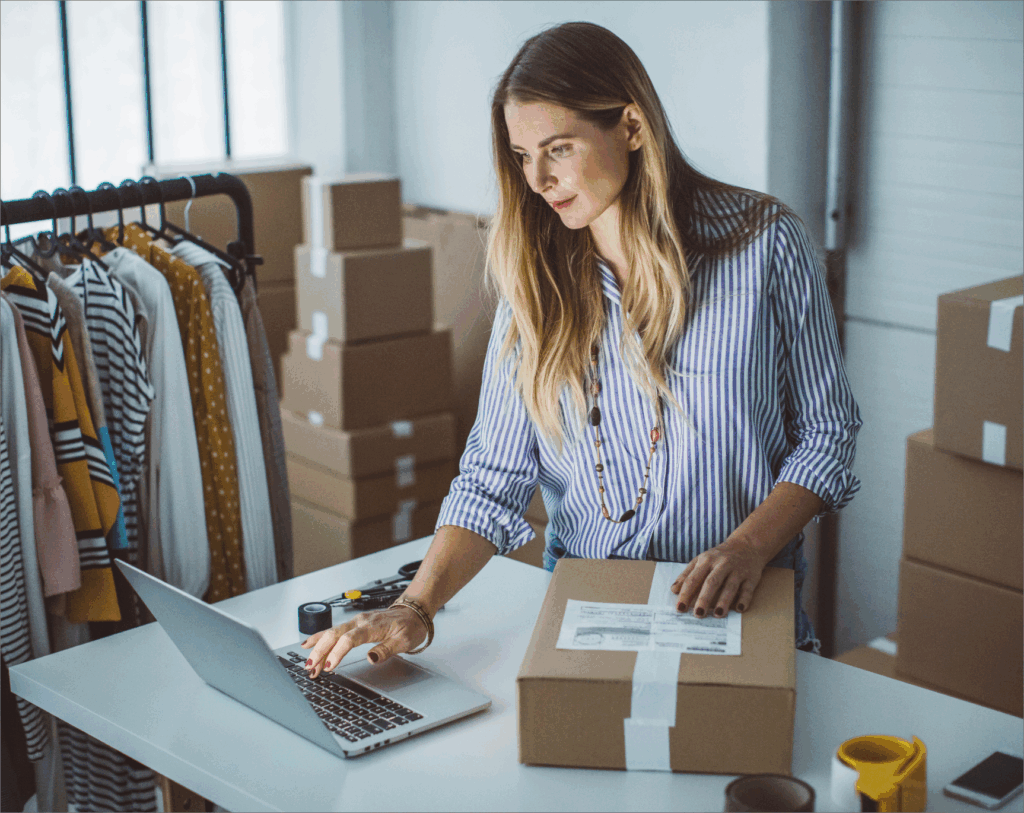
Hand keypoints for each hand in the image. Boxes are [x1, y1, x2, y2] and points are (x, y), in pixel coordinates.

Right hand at [300, 605, 429, 677]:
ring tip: (308, 664)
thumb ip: (386, 650)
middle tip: (311, 668)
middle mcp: (360, 621)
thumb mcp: (404, 641)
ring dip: (318, 648)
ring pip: (331, 633)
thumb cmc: (410, 626)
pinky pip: (334, 630)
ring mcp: (356, 621)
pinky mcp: (354, 624)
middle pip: (334, 635)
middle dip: (320, 651)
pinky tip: (309, 644)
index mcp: (372, 626)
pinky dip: (320, 638)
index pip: (349, 639)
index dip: (337, 653)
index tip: (329, 667)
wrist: (414, 612)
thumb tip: (371, 658)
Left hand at [670, 536, 769, 618]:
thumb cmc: (719, 557)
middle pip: (711, 582)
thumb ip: (687, 574)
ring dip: (724, 601)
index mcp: (706, 560)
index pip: (693, 579)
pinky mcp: (751, 577)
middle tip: (698, 614)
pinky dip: (744, 599)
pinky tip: (739, 609)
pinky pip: (748, 589)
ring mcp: (738, 570)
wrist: (746, 545)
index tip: (680, 608)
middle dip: (704, 599)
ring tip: (718, 614)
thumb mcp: (701, 560)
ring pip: (730, 586)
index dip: (686, 594)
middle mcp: (722, 564)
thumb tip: (674, 590)